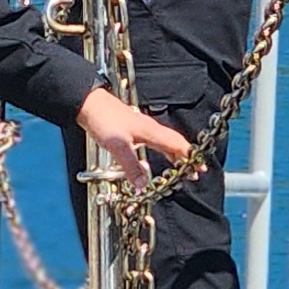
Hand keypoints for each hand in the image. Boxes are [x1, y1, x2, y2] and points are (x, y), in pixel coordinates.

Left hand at [75, 89, 191, 186]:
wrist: (89, 104)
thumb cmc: (104, 120)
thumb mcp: (118, 147)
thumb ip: (131, 167)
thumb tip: (144, 184)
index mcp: (151, 132)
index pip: (178, 145)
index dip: (190, 158)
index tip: (200, 169)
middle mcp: (151, 129)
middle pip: (176, 144)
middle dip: (187, 159)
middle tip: (195, 173)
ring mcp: (143, 129)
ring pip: (166, 143)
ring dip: (176, 156)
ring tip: (182, 168)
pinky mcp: (134, 130)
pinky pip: (156, 142)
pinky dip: (164, 152)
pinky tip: (160, 158)